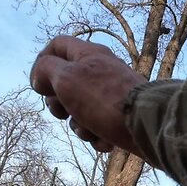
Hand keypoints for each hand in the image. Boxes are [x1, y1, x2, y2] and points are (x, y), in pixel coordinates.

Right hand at [29, 35, 145, 156]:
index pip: (56, 46)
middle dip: (57, 103)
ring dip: (78, 125)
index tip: (39, 85)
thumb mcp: (66, 78)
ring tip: (89, 128)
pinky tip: (105, 139)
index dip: (41, 62)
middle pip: (65, 83)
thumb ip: (46, 70)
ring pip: (80, 110)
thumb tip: (40, 77)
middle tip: (63, 111)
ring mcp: (111, 95)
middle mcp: (101, 71)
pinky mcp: (120, 117)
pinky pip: (97, 127)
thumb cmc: (103, 98)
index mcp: (88, 54)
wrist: (147, 126)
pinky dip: (97, 136)